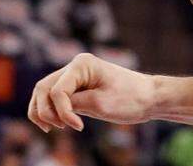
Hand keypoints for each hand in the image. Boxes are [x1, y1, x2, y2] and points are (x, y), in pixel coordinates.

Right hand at [28, 53, 154, 131]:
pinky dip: (50, 111)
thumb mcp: (100, 104)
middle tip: (60, 128)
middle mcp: (75, 66)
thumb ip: (73, 104)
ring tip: (54, 128)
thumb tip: (51, 105)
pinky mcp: (76, 88)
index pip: (57, 90)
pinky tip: (57, 124)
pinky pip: (53, 98)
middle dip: (45, 111)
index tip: (78, 127)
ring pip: (43, 93)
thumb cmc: (130, 99)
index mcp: (82, 64)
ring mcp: (74, 76)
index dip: (62, 112)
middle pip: (43, 88)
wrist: (149, 98)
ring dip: (43, 111)